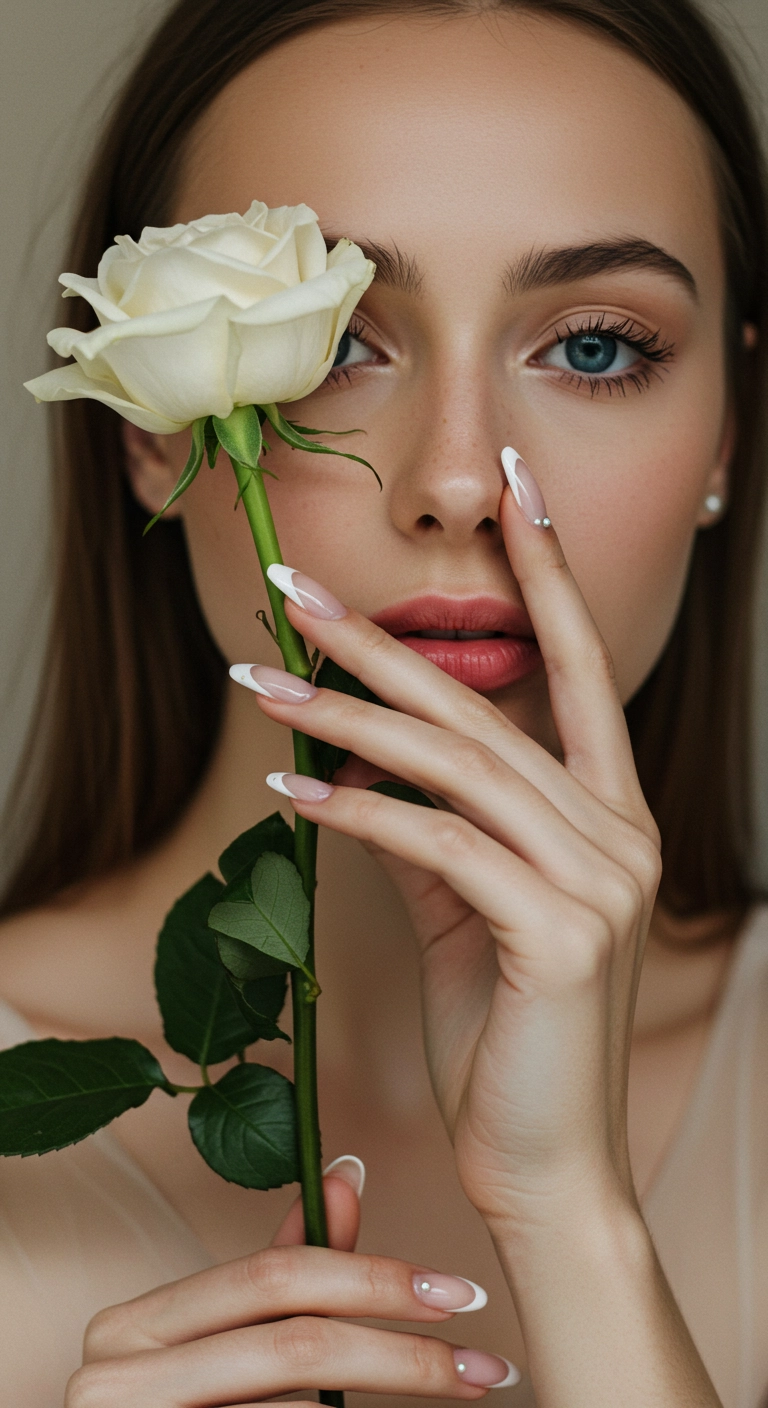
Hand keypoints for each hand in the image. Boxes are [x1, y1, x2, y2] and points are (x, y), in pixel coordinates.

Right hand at [66, 1173, 513, 1405]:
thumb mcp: (225, 1341)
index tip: (460, 1294)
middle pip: (295, 1344)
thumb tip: (348, 1174)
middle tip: (483, 1368)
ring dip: (389, 1395)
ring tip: (456, 1393)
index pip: (273, 1276)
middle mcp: (112, 1378)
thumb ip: (282, 1272)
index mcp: (132, 1325)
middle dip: (403, 1352)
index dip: (374, 1276)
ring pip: (300, 1405)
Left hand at [235, 482, 661, 1231]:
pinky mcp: (562, 932)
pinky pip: (442, 845)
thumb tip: (365, 763)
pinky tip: (292, 791)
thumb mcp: (472, 912)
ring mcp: (602, 880)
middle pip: (489, 706)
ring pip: (458, 763)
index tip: (518, 492)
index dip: (551, 575)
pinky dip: (360, 813)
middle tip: (301, 590)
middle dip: (385, 641)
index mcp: (611, 815)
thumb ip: (438, 830)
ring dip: (347, 716)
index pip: (583, 670)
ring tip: (262, 681)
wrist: (549, 1162)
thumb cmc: (510, 1034)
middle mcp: (621, 832)